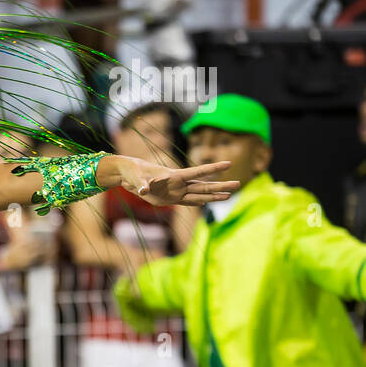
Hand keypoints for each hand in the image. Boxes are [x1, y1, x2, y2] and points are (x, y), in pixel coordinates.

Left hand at [110, 156, 239, 207]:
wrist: (129, 176)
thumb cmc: (134, 173)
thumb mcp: (137, 178)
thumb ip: (142, 184)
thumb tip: (143, 190)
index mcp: (175, 175)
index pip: (198, 171)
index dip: (212, 169)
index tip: (228, 163)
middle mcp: (179, 183)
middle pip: (204, 185)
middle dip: (221, 185)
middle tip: (238, 184)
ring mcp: (176, 191)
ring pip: (199, 194)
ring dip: (214, 196)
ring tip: (229, 196)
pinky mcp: (170, 199)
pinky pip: (188, 202)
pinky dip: (198, 203)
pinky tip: (208, 203)